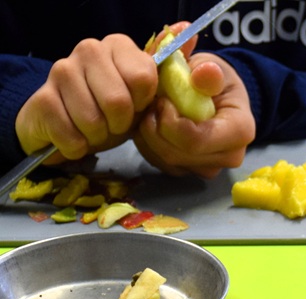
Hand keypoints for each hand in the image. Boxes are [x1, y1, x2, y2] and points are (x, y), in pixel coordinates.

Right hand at [15, 34, 158, 161]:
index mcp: (118, 46)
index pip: (142, 78)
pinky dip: (76, 146)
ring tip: (92, 130)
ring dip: (96, 137)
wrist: (65, 125)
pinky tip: (73, 136)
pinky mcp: (42, 97)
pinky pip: (70, 135)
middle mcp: (89, 50)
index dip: (141, 104)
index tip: (134, 108)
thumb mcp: (140, 103)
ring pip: (92, 120)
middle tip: (113, 125)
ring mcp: (62, 70)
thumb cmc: (111, 112)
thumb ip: (155, 95)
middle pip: (117, 101)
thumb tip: (163, 102)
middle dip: (118, 125)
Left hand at [133, 23, 255, 178]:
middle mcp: (229, 157)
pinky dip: (148, 145)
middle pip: (177, 154)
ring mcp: (210, 168)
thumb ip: (208, 70)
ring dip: (149, 136)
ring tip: (153, 112)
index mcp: (240, 131)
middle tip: (152, 104)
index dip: (169, 121)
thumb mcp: (213, 67)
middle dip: (155, 129)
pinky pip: (160, 164)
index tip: (162, 99)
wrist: (218, 97)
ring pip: (166, 161)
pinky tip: (153, 125)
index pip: (195, 140)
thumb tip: (204, 73)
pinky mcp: (192, 171)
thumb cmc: (214, 80)